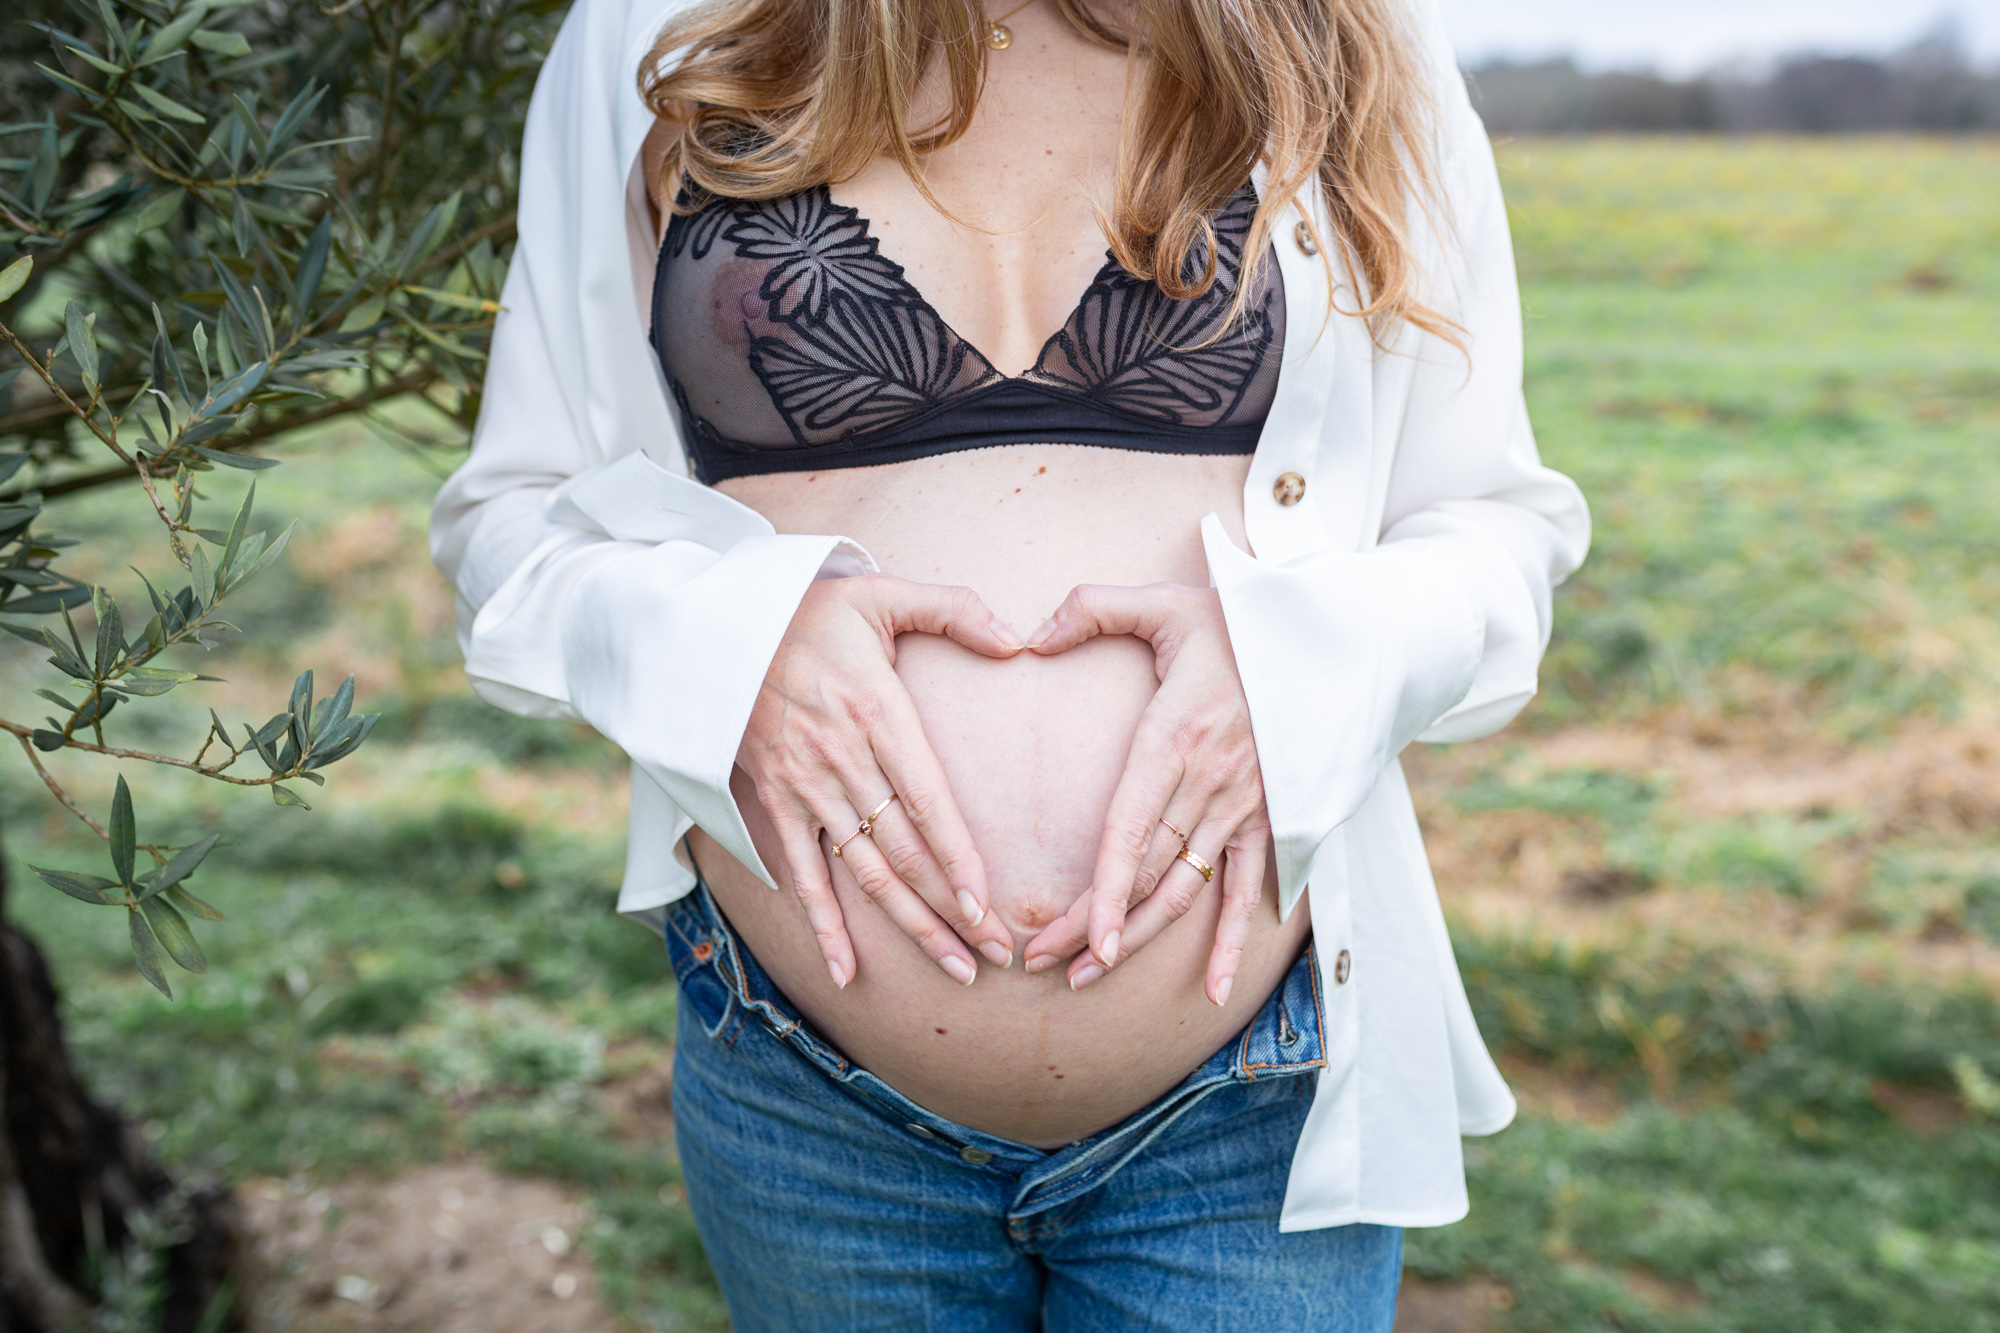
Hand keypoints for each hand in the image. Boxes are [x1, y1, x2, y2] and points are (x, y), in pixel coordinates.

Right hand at [738, 574, 1023, 988]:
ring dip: (908, 925)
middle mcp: (841, 759)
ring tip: (954, 966)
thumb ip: (953, 609)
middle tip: (994, 954)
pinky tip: (847, 972)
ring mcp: (805, 786)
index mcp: (876, 712)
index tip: (984, 904)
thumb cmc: (809, 608)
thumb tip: (1017, 641)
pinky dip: (823, 925)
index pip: (924, 800)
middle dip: (950, 909)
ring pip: (863, 872)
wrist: (714, 624)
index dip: (955, 857)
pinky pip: (800, 873)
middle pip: (903, 850)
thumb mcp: (882, 593)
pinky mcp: (776, 801)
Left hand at [1019, 584, 1270, 1005]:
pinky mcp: (1270, 818)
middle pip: (1146, 871)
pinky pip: (1249, 890)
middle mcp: (1211, 782)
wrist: (1331, 637)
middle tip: (1045, 963)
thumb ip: (1092, 607)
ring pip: (1186, 889)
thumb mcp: (1164, 599)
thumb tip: (1029, 636)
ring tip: (1091, 977)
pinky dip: (1234, 943)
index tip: (1082, 938)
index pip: (1134, 827)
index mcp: (1176, 737)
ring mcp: (1244, 807)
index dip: (1108, 890)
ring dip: (1140, 939)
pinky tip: (1214, 992)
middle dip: (1095, 925)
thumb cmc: (1239, 619)